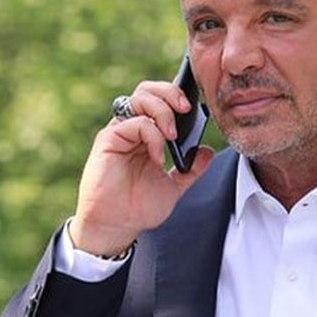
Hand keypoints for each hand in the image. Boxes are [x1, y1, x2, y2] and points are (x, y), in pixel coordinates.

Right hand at [70, 81, 214, 255]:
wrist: (116, 226)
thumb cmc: (138, 207)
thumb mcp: (175, 187)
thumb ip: (192, 169)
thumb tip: (208, 152)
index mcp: (146, 135)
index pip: (159, 100)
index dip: (176, 96)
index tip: (195, 108)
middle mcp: (131, 129)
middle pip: (147, 90)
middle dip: (170, 93)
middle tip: (186, 109)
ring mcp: (119, 132)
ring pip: (140, 98)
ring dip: (162, 111)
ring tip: (173, 135)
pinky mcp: (108, 140)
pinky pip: (134, 123)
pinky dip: (152, 136)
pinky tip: (158, 157)